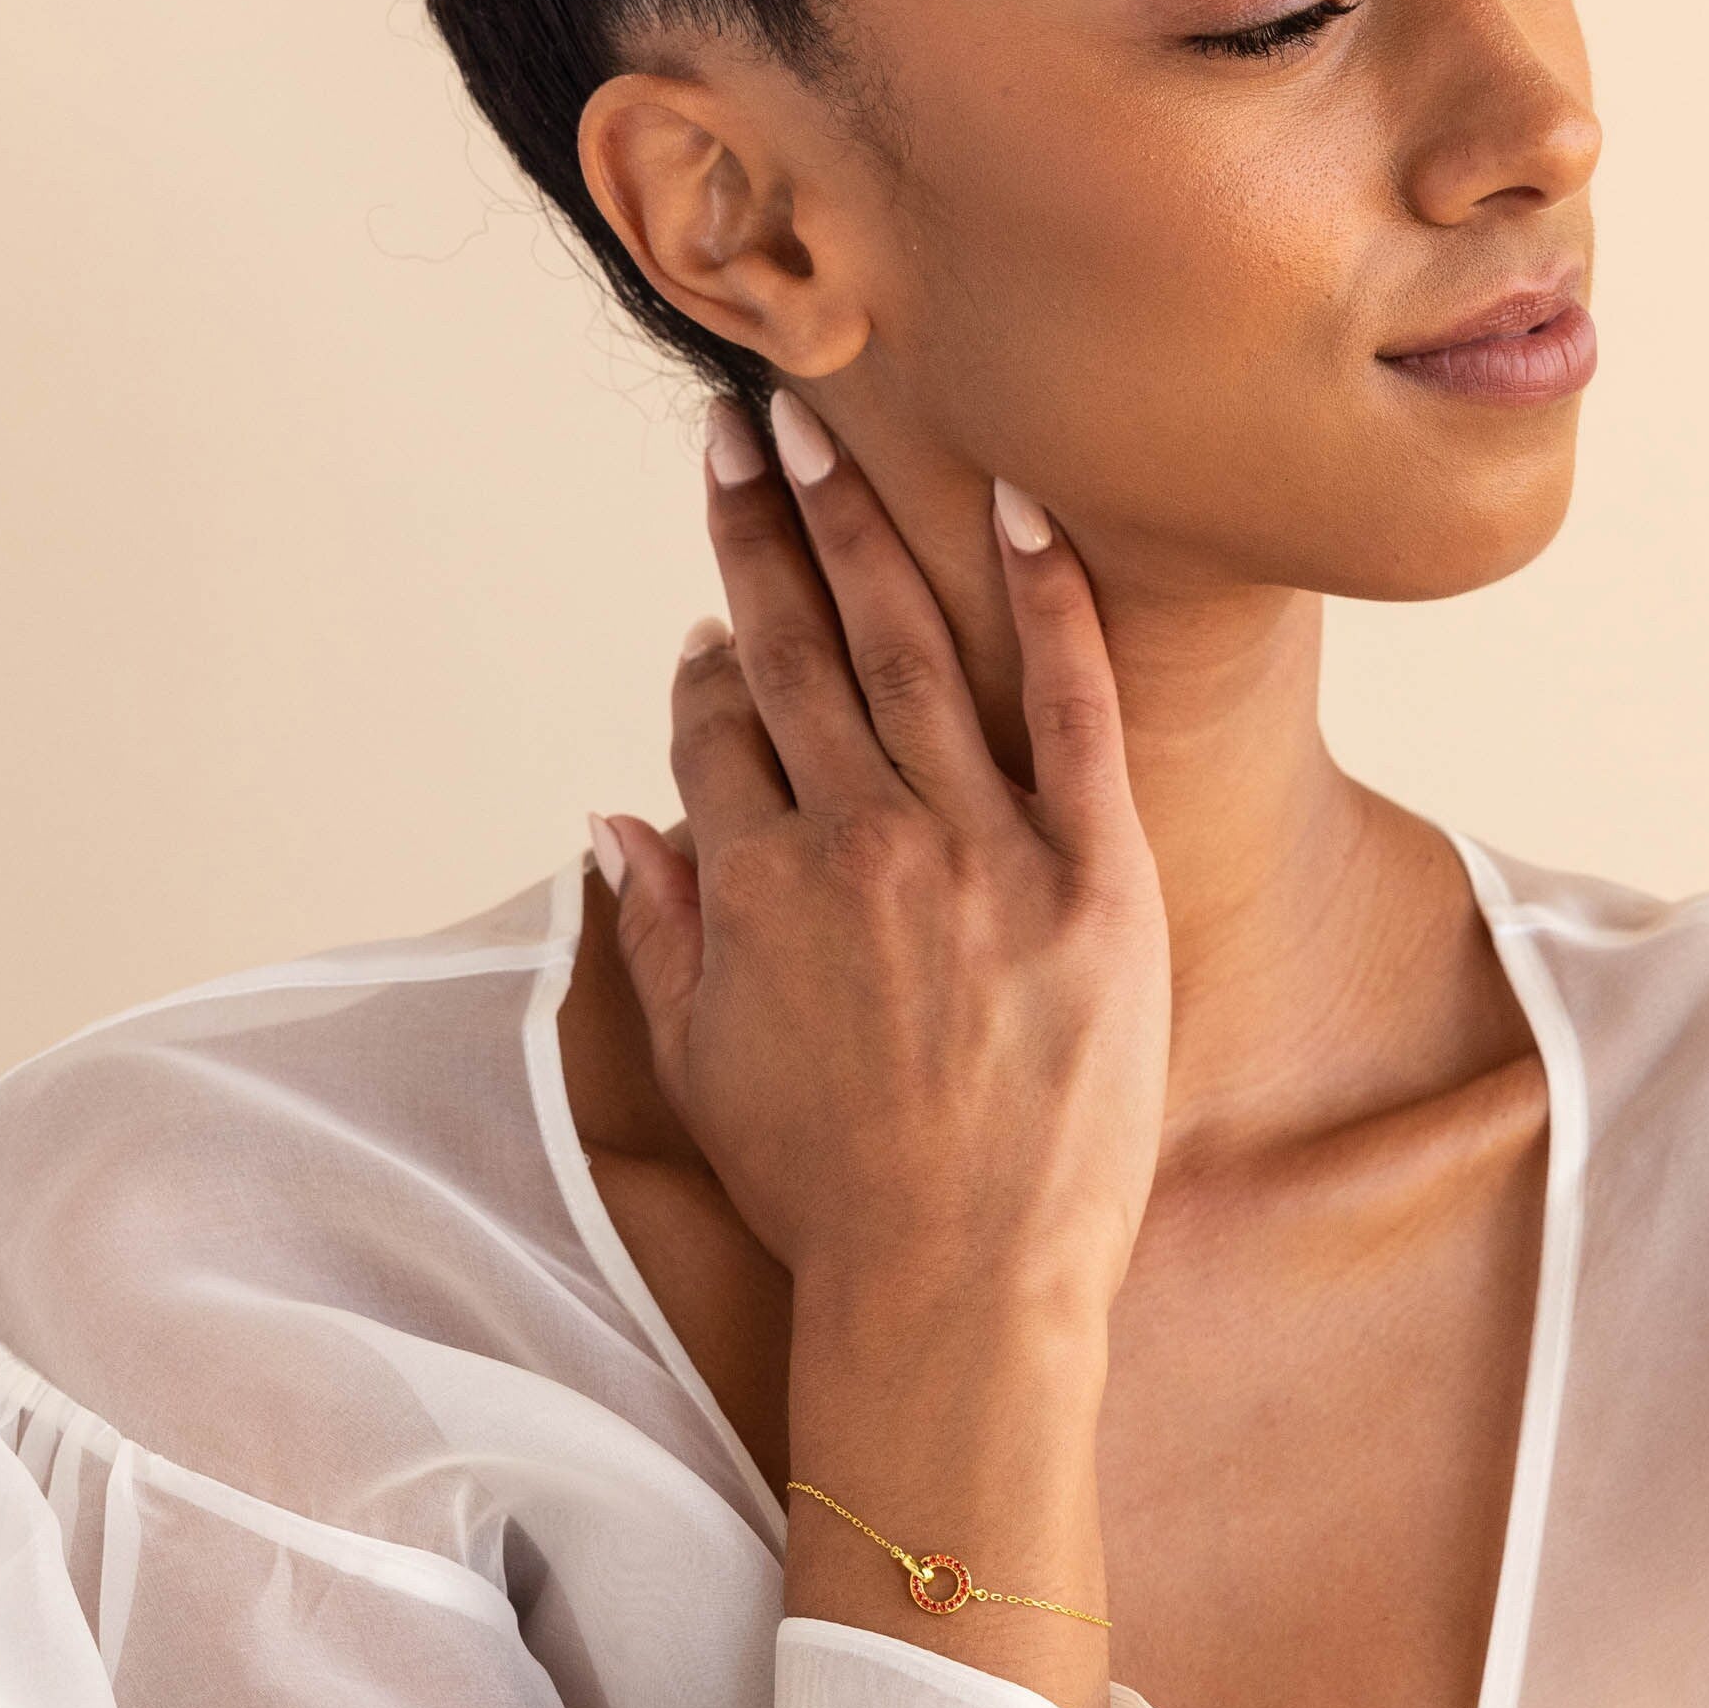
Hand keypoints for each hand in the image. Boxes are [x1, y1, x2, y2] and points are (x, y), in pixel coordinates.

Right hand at [601, 395, 1169, 1332]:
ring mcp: (980, 852)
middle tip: (740, 422)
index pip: (718, 727)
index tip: (716, 622)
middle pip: (798, 652)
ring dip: (865, 531)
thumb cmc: (829, 1197)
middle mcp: (857, 843)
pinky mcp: (1094, 877)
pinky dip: (1047, 607)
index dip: (710, 665)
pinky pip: (1069, 711)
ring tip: (831, 435)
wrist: (961, 1285)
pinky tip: (1023, 510)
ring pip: (912, 655)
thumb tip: (614, 821)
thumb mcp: (702, 1070)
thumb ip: (653, 934)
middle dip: (761, 530)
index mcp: (757, 885)